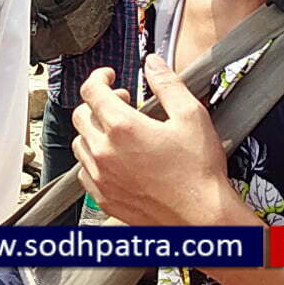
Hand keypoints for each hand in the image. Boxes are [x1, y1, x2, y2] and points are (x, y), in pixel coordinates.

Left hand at [72, 58, 241, 226]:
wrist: (202, 220)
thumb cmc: (200, 175)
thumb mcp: (191, 117)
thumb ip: (168, 84)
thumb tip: (153, 64)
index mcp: (122, 128)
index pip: (91, 90)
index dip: (99, 77)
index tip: (109, 76)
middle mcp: (104, 151)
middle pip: (81, 115)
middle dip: (98, 103)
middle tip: (121, 103)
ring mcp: (101, 177)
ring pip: (80, 143)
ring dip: (94, 131)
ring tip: (119, 132)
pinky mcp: (103, 198)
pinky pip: (84, 172)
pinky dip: (95, 160)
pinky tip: (115, 159)